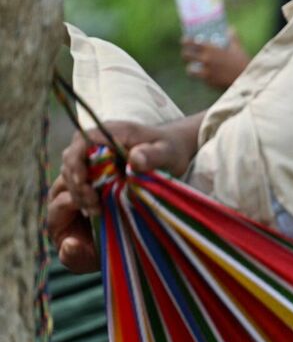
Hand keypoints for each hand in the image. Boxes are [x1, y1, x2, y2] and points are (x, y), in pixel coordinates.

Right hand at [52, 119, 200, 270]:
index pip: (80, 143)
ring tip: (95, 210)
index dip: (76, 163)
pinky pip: (81, 183)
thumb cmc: (170, 149)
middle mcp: (95, 141)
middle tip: (92, 204)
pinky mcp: (96, 169)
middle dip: (76, 183)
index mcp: (108, 131)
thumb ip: (152, 155)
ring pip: (72, 173)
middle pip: (71, 160)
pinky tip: (96, 210)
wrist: (172, 151)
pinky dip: (85, 197)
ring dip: (79, 193)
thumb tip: (135, 158)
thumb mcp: (167, 152)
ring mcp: (93, 156)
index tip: (83, 183)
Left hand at [181, 28, 248, 89]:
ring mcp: (206, 71)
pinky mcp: (209, 82)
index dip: (185, 41)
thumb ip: (233, 38)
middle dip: (185, 55)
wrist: (246, 79)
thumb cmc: (243, 62)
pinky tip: (204, 77)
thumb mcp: (238, 48)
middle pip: (186, 55)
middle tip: (187, 56)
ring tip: (192, 70)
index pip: (190, 42)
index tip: (184, 41)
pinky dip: (201, 78)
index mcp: (210, 49)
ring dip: (190, 69)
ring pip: (189, 70)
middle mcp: (205, 59)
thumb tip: (231, 29)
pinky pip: (200, 79)